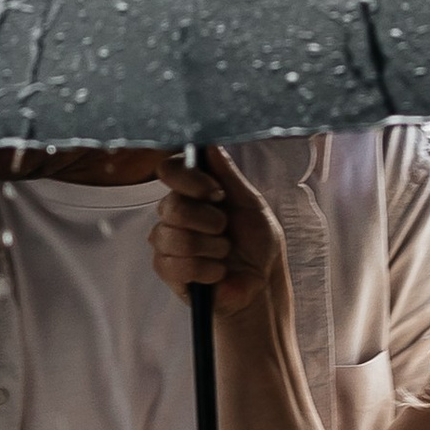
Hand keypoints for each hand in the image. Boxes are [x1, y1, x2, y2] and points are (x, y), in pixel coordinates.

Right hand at [152, 147, 288, 318]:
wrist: (261, 283)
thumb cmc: (257, 243)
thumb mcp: (251, 203)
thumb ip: (228, 175)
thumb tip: (210, 145)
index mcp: (194, 192)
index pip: (171, 170)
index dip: (190, 179)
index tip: (217, 193)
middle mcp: (175, 213)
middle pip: (170, 205)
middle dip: (207, 221)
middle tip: (225, 230)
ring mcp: (167, 241)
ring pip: (173, 237)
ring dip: (209, 248)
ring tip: (224, 254)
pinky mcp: (167, 270)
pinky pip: (175, 265)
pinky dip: (205, 270)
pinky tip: (216, 273)